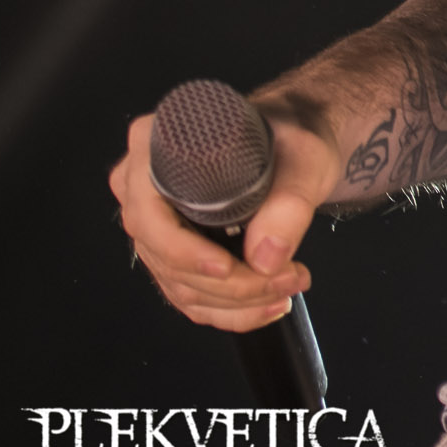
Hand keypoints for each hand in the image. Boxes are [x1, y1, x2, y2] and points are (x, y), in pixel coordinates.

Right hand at [109, 105, 340, 332]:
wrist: (295, 145)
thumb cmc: (293, 136)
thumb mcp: (304, 158)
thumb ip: (289, 203)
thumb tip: (266, 259)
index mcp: (154, 148)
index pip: (148, 216)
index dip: (181, 250)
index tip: (226, 267)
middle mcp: (141, 188)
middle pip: (166, 258)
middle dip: (229, 283)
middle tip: (286, 280)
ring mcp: (155, 225)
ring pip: (181, 284)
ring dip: (235, 301)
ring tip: (286, 289)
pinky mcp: (174, 252)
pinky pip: (190, 295)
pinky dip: (229, 310)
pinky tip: (265, 306)